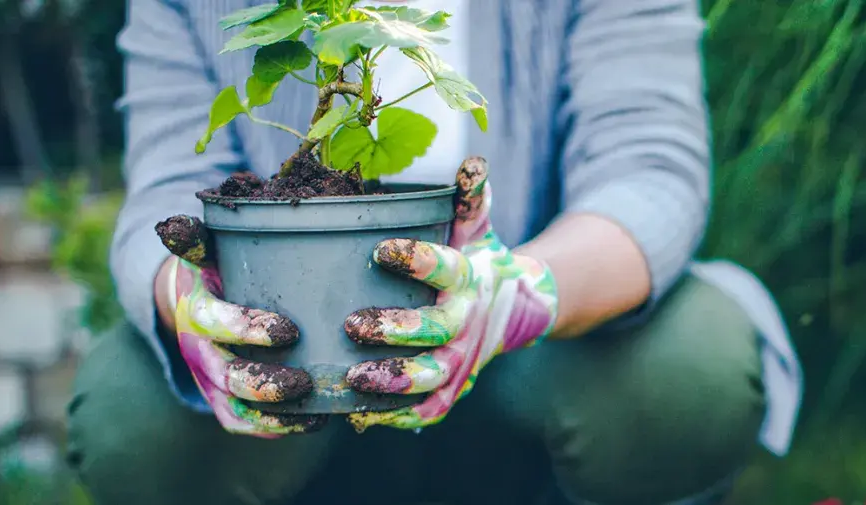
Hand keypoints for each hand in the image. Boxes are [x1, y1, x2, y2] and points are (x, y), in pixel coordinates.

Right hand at [154, 216, 326, 436]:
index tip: (290, 331)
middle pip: (226, 377)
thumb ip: (197, 238)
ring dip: (273, 414)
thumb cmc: (216, 267)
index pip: (215, 324)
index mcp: (196, 309)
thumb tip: (174, 225)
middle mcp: (199, 350)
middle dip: (264, 384)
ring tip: (313, 406)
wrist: (192, 298)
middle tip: (305, 381)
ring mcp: (211, 379)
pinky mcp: (223, 399)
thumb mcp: (206, 249)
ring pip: (235, 408)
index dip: (248, 330)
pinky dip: (275, 429)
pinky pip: (243, 424)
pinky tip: (315, 420)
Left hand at [341, 157, 558, 430]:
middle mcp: (466, 322)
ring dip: (394, 380)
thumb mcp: (474, 227)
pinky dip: (397, 416)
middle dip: (397, 330)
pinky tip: (359, 413)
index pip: (446, 268)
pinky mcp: (450, 390)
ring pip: (431, 378)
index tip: (380, 249)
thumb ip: (469, 197)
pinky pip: (426, 410)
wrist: (512, 309)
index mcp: (468, 278)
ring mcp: (459, 360)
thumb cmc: (475, 259)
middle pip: (436, 331)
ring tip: (353, 377)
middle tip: (353, 324)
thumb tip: (473, 160)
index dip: (417, 260)